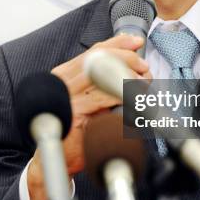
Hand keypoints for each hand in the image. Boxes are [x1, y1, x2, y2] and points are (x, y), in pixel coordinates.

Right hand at [27, 35, 150, 199]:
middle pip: (100, 57)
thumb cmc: (74, 128)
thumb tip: (129, 61)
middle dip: (128, 59)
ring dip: (129, 77)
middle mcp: (63, 81)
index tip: (136, 42)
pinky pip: (105, 98)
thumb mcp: (87, 97)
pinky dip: (124, 96)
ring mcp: (68, 96)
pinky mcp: (76, 114)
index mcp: (65, 73)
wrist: (54, 158)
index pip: (95, 50)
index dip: (118, 42)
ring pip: (104, 74)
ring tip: (144, 85)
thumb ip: (101, 80)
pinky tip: (136, 100)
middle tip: (144, 69)